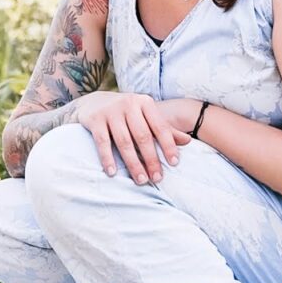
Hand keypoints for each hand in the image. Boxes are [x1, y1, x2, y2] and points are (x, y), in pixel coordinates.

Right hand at [76, 92, 191, 183]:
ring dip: (133, 163)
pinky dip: (108, 158)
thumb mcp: (145, 115)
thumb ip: (164, 128)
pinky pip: (103, 142)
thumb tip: (188, 141)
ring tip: (141, 180)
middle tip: (157, 178)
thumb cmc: (126, 113)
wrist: (93, 102)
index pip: (160, 126)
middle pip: (143, 136)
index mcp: (145, 103)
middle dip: (151, 159)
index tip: (174, 163)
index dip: (168, 145)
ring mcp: (111, 111)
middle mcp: (129, 104)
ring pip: (124, 141)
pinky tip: (112, 172)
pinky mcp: (95, 119)